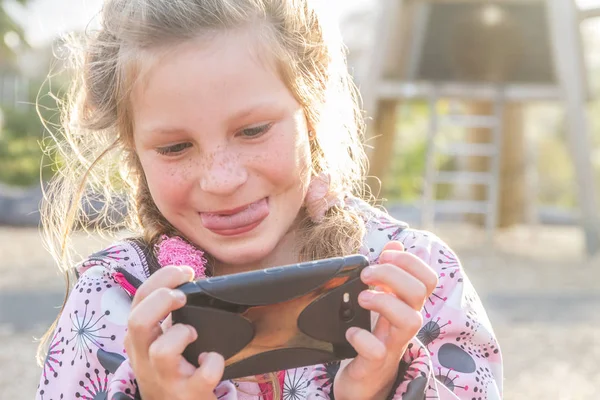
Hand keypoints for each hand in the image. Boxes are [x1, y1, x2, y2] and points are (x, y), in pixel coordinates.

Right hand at [124, 266, 224, 399]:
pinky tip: (212, 359)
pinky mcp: (189, 393)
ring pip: (162, 351)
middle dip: (162, 298)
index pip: (138, 299)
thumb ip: (163, 317)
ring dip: (181, 333)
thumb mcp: (155, 344)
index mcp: (138, 340)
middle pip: (137, 321)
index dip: (162, 278)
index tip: (185, 272)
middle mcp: (144, 358)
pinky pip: (203, 375)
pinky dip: (213, 362)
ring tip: (193, 333)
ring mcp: (165, 378)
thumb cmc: (170, 371)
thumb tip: (186, 280)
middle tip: (183, 297)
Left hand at [334, 241, 437, 399]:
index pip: (428, 279)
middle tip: (366, 275)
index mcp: (407, 306)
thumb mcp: (382, 304)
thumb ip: (387, 275)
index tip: (384, 256)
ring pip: (410, 320)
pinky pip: (377, 351)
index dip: (410, 262)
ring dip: (383, 301)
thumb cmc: (373, 338)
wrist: (363, 382)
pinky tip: (351, 331)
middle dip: (392, 275)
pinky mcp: (375, 365)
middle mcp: (405, 324)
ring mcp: (393, 345)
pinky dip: (362, 337)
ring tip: (361, 298)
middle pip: (419, 292)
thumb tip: (395, 244)